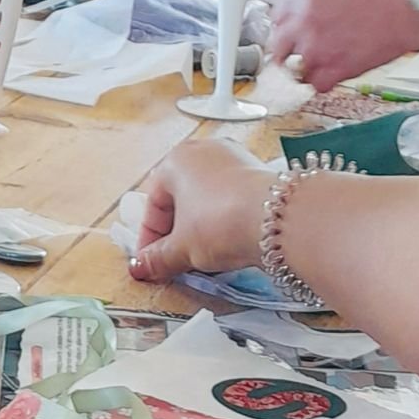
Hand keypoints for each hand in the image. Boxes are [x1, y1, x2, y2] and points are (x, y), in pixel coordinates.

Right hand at [128, 143, 272, 282]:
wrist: (277, 221)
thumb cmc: (225, 219)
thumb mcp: (182, 249)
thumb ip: (157, 258)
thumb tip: (142, 266)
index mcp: (176, 160)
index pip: (153, 204)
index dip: (149, 239)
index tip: (151, 261)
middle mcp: (204, 152)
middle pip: (180, 200)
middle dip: (175, 234)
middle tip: (174, 262)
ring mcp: (233, 160)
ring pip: (206, 200)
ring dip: (200, 229)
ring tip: (202, 256)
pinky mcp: (256, 174)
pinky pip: (229, 200)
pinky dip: (223, 222)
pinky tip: (226, 244)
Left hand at [268, 0, 418, 93]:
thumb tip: (311, 12)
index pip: (277, 16)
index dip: (289, 25)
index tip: (296, 29)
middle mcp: (301, 19)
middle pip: (279, 46)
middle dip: (291, 49)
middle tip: (305, 49)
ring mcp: (315, 47)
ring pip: (295, 70)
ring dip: (308, 67)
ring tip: (327, 58)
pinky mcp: (334, 70)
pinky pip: (317, 85)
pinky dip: (325, 81)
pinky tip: (337, 70)